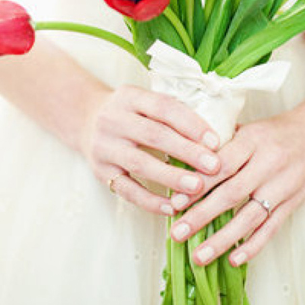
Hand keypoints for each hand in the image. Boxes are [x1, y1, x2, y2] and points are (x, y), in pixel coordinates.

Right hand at [80, 85, 220, 214]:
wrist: (85, 120)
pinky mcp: (100, 172)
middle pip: (154, 135)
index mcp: (130, 96)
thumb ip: (173, 112)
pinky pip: (127, 189)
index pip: (164, 107)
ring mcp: (104, 146)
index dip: (191, 124)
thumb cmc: (131, 113)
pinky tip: (171, 208)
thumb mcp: (144, 101)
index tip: (216, 141)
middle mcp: (113, 119)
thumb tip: (220, 132)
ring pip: (140, 163)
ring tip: (197, 188)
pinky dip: (150, 200)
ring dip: (172, 177)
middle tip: (214, 166)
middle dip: (187, 151)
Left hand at [168, 107, 304, 266]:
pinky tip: (234, 259)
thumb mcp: (251, 128)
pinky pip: (271, 227)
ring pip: (250, 217)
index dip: (197, 184)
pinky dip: (252, 246)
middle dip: (201, 216)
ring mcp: (283, 185)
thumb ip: (222, 144)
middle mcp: (269, 163)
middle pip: (231, 193)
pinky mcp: (294, 202)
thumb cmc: (280, 130)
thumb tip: (184, 162)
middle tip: (176, 233)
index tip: (175, 202)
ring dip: (222, 240)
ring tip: (199, 257)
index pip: (221, 164)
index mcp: (253, 140)